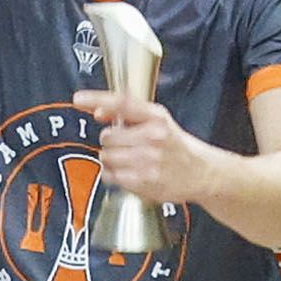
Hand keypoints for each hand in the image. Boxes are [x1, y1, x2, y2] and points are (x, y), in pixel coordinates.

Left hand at [85, 85, 222, 229]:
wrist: (202, 173)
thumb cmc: (175, 145)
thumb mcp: (158, 120)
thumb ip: (128, 113)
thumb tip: (97, 110)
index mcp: (157, 117)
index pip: (122, 102)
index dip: (97, 99)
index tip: (79, 99)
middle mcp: (153, 136)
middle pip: (107, 135)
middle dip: (111, 141)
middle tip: (125, 145)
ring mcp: (149, 160)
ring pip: (106, 156)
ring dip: (111, 159)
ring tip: (129, 160)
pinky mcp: (144, 181)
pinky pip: (111, 176)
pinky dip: (114, 175)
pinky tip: (129, 172)